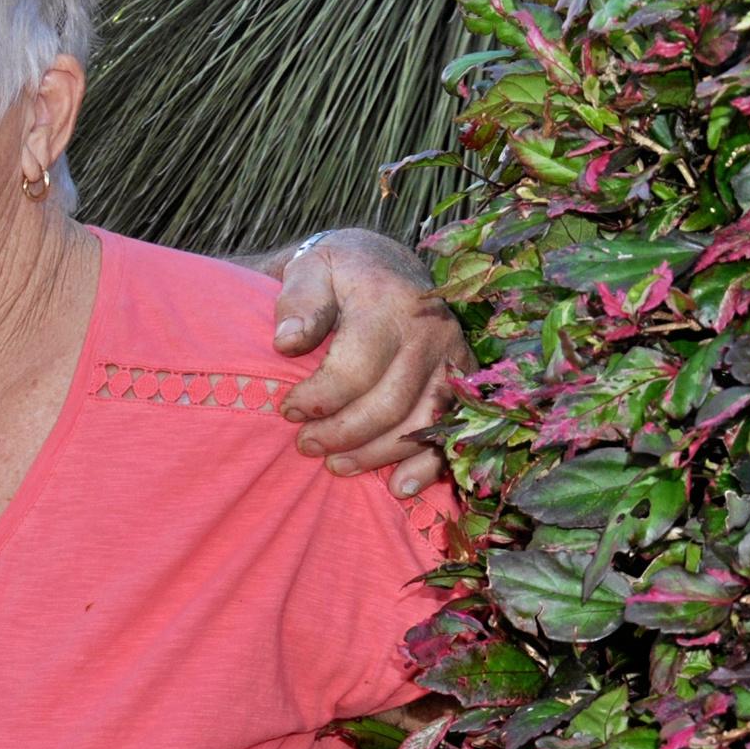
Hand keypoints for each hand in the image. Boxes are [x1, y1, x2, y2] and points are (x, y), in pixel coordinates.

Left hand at [269, 228, 471, 496]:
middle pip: (388, 403)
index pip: (355, 368)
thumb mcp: (310, 269)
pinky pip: (451, 429)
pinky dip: (429, 464)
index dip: (319, 399)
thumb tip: (286, 341)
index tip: (288, 411)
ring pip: (419, 422)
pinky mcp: (463, 375)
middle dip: (343, 434)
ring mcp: (452, 355)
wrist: (386, 262)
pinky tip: (400, 486)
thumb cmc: (339, 272)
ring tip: (336, 467)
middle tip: (305, 446)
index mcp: (388, 303)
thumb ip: (297, 302)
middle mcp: (429, 331)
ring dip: (377, 454)